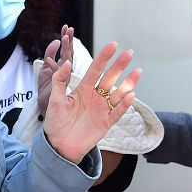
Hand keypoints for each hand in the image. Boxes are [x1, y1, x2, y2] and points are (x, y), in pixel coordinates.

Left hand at [37, 25, 73, 117]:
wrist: (45, 108)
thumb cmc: (46, 91)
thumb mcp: (45, 69)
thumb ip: (50, 54)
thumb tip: (56, 41)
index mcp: (62, 67)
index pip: (67, 50)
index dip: (67, 39)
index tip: (66, 27)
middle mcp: (66, 72)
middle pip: (69, 54)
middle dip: (69, 41)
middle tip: (69, 28)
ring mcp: (65, 80)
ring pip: (68, 62)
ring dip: (66, 50)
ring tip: (64, 37)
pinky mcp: (63, 88)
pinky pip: (59, 76)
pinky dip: (54, 67)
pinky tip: (49, 59)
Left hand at [43, 41, 141, 163]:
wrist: (58, 146)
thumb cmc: (55, 122)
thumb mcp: (54, 99)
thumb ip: (59, 81)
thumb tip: (68, 62)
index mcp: (83, 89)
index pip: (95, 70)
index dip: (104, 57)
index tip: (113, 45)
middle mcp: (94, 97)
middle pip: (110, 78)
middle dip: (119, 66)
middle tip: (129, 53)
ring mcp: (101, 109)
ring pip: (118, 93)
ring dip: (128, 83)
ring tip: (137, 72)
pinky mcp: (106, 122)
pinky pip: (117, 111)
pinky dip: (125, 104)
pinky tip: (131, 94)